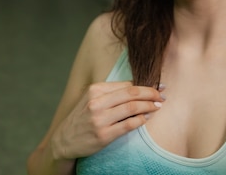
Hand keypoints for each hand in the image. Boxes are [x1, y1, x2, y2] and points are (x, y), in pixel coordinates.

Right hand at [50, 81, 164, 159]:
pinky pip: (128, 125)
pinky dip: (140, 120)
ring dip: (149, 106)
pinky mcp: (103, 135)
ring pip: (132, 107)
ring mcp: (99, 119)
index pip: (127, 84)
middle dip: (151, 93)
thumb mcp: (92, 99)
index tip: (158, 87)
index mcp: (95, 90)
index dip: (145, 85)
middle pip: (131, 93)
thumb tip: (139, 88)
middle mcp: (96, 102)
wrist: (64, 141)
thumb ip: (112, 93)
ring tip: (157, 107)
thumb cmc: (82, 118)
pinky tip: (146, 119)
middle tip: (162, 96)